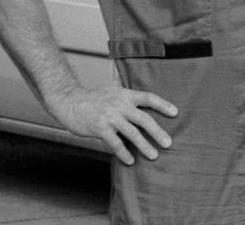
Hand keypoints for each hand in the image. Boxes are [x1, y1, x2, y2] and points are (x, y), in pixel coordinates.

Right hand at [46, 82, 177, 165]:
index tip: (175, 112)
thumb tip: (137, 84)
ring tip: (154, 156)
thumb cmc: (92, 98)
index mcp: (124, 94)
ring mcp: (110, 116)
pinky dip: (123, 152)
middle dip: (158, 132)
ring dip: (144, 146)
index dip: (162, 104)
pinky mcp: (100, 127)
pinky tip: (130, 160)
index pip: (147, 97)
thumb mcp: (111, 88)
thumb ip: (125, 88)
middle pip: (144, 118)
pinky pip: (115, 143)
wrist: (69, 102)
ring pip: (132, 133)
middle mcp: (119, 104)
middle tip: (169, 144)